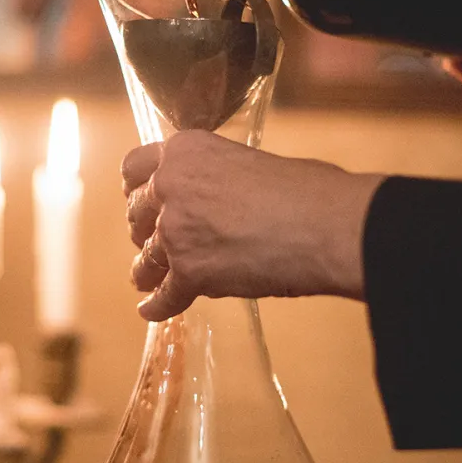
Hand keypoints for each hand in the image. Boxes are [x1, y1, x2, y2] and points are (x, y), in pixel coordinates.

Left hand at [121, 130, 384, 321]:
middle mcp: (170, 186)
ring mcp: (175, 230)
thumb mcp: (248, 161)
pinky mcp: (188, 271)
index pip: (134, 167)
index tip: (141, 201)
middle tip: (159, 241)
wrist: (326, 225)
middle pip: (135, 214)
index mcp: (185, 151)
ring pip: (144, 258)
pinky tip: (152, 311)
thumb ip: (216, 178)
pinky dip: (159, 307)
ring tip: (147, 280)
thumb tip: (219, 200)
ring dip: (146, 271)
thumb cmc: (307, 190)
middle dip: (145, 230)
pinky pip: (164, 295)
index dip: (137, 189)